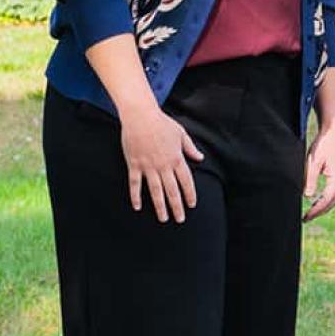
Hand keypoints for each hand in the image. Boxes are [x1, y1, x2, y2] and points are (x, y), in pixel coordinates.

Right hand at [121, 104, 205, 222]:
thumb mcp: (181, 134)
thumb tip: (200, 157)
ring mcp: (148, 166)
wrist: (140, 116)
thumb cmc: (162, 122)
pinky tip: (138, 207)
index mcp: (176, 158)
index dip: (190, 194)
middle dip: (177, 206)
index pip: (186, 181)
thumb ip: (190, 148)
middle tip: (180, 219)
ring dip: (160, 206)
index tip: (191, 205)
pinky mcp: (134, 165)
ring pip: (155, 191)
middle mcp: (163, 165)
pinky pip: (135, 184)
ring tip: (163, 219)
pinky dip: (135, 196)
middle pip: (172, 190)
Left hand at [302, 121, 334, 220]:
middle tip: (306, 219)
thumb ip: (310, 180)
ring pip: (334, 199)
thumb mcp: (313, 162)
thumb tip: (308, 197)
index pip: (326, 200)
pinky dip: (326, 200)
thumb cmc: (322, 145)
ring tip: (310, 213)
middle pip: (332, 203)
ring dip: (323, 207)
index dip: (316, 210)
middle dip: (319, 211)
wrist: (333, 131)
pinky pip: (334, 193)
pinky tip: (317, 201)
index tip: (306, 217)